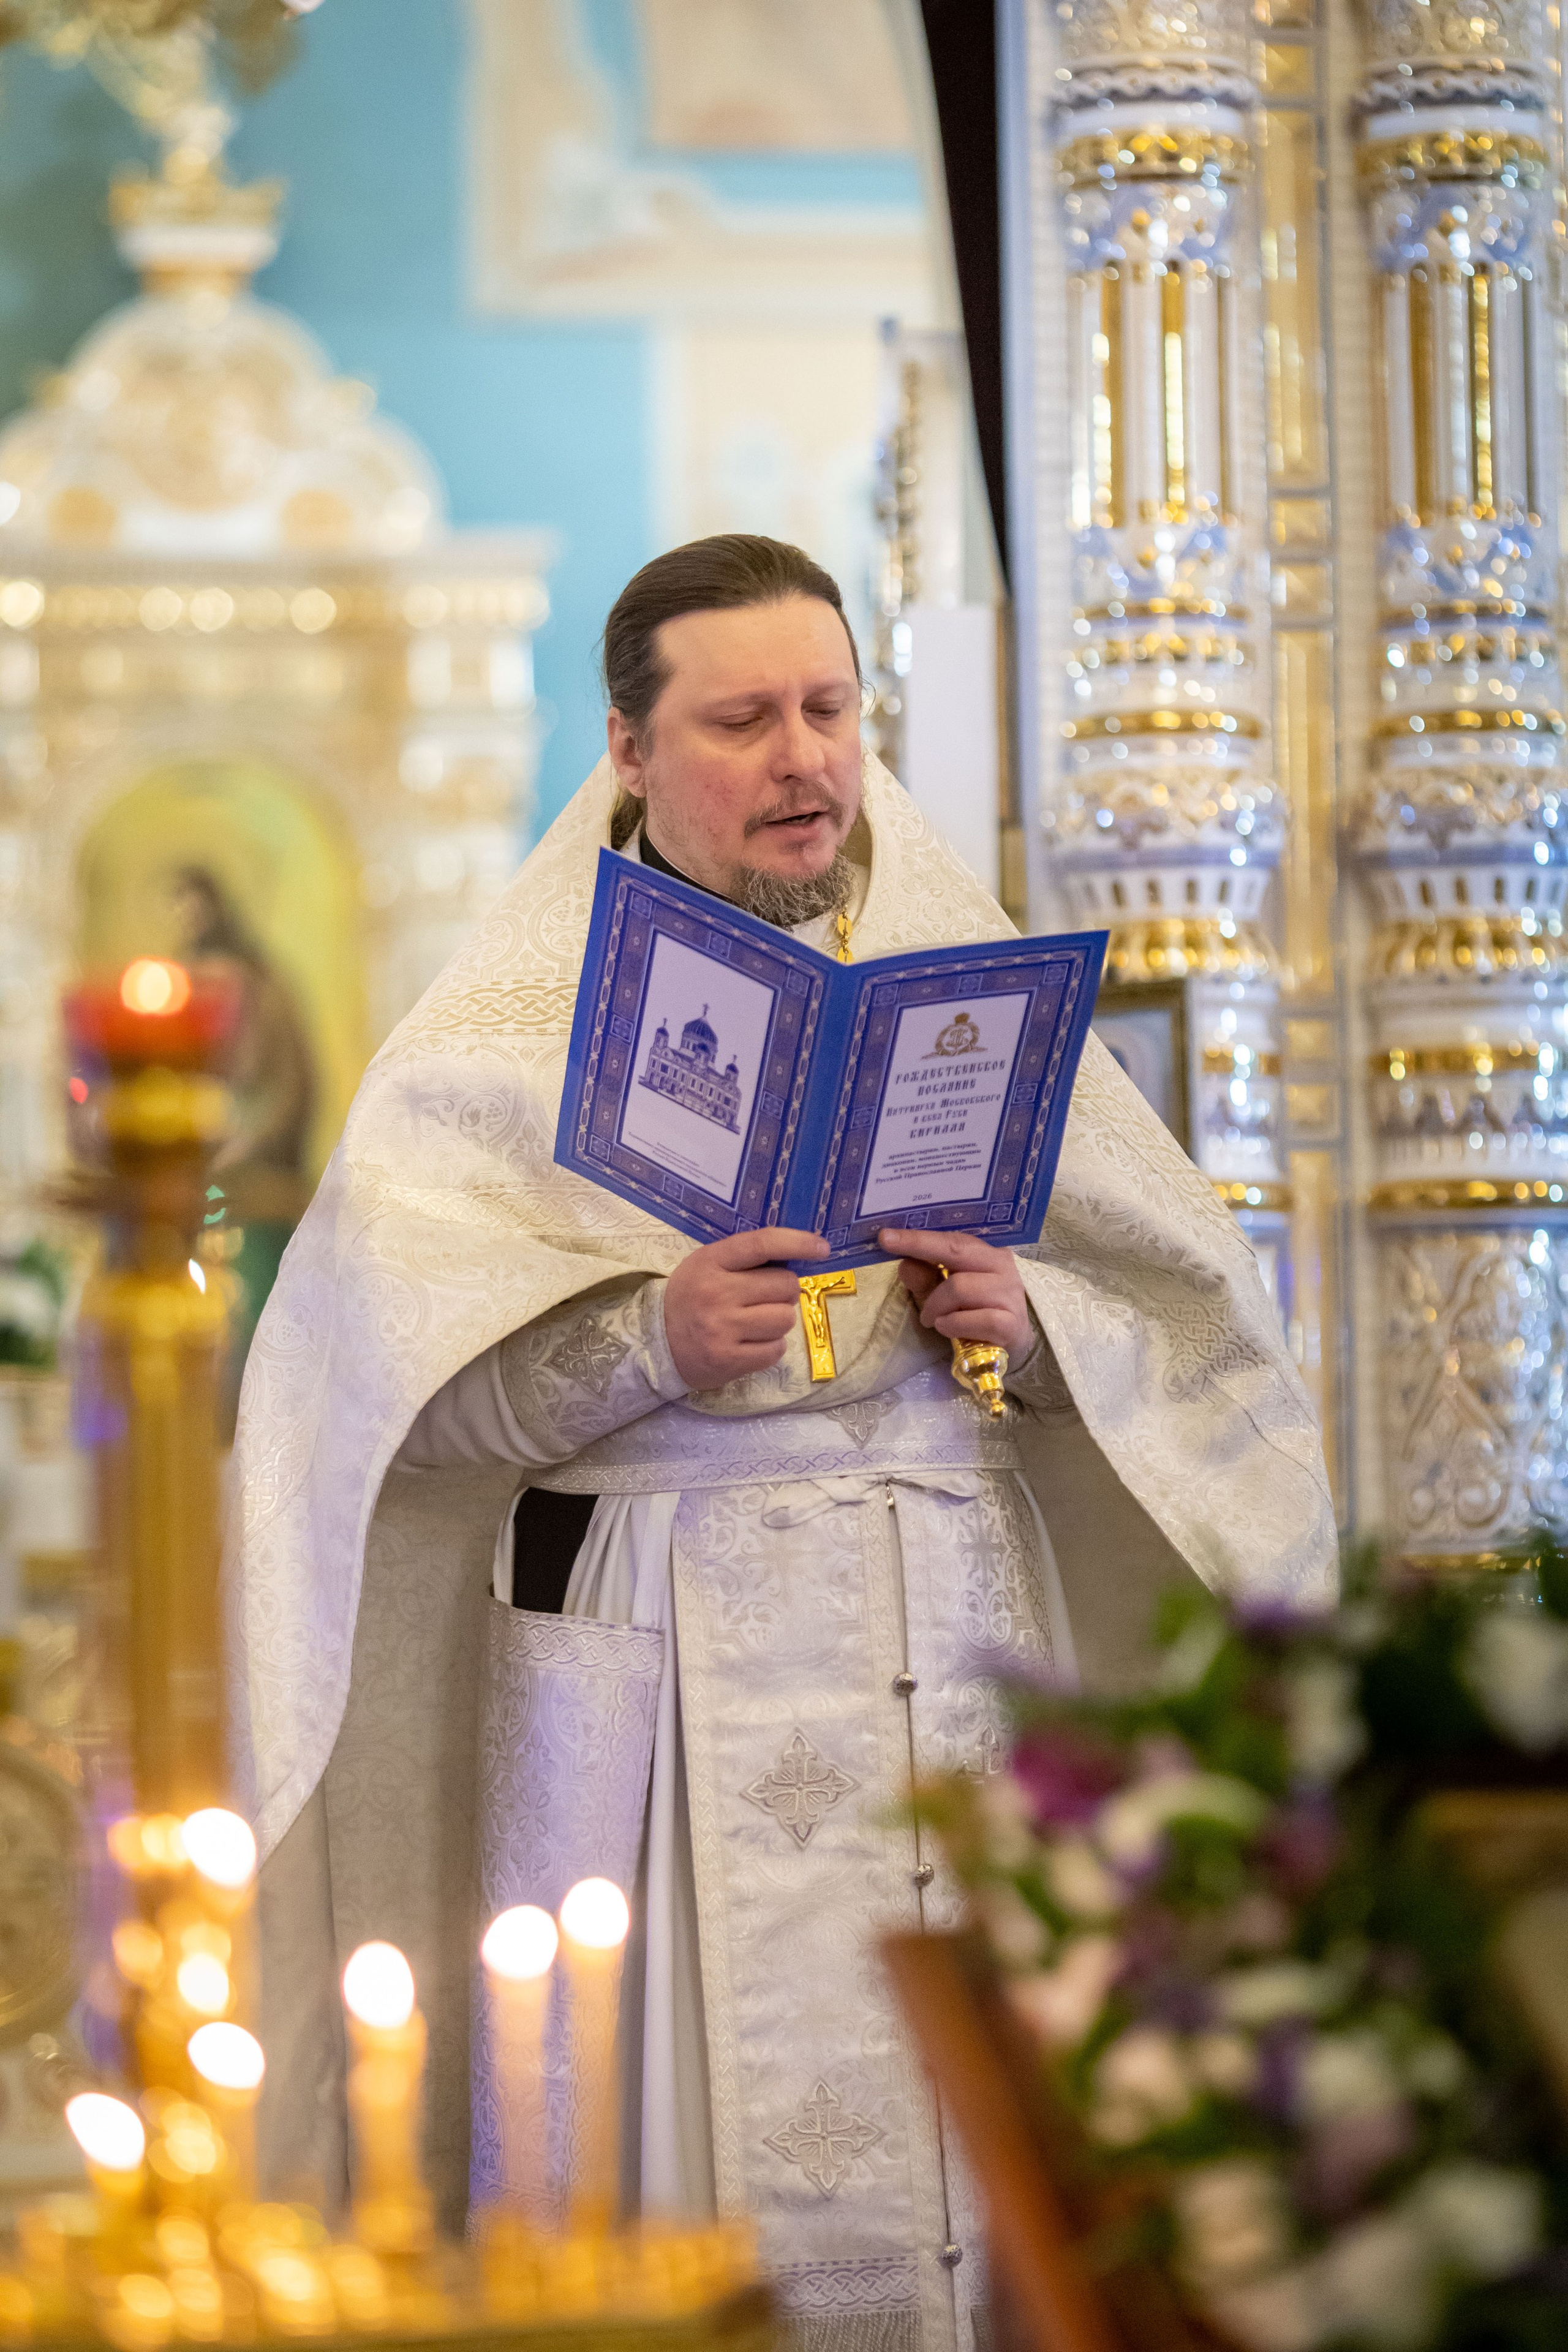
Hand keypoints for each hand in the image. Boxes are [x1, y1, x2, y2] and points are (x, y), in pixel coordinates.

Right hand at [664, 1227, 827, 1389]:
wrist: (655, 1343)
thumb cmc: (691, 1298)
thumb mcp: (707, 1265)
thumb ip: (745, 1259)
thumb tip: (798, 1256)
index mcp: (711, 1261)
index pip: (762, 1244)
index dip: (798, 1242)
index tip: (822, 1248)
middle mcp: (717, 1292)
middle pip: (785, 1286)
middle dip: (783, 1292)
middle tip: (765, 1298)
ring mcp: (723, 1328)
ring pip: (785, 1319)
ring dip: (778, 1320)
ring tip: (756, 1322)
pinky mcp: (728, 1359)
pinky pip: (776, 1350)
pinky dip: (771, 1347)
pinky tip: (751, 1343)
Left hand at [879, 1228, 1032, 1360]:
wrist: (1012, 1341)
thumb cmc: (974, 1311)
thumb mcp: (942, 1293)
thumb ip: (925, 1278)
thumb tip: (905, 1263)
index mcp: (986, 1253)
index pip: (950, 1239)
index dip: (917, 1238)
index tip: (886, 1237)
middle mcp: (1002, 1267)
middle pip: (957, 1252)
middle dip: (922, 1253)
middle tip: (899, 1268)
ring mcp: (1009, 1294)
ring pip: (959, 1288)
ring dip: (936, 1306)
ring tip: (932, 1319)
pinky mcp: (1011, 1322)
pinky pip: (975, 1318)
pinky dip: (953, 1324)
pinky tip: (947, 1328)